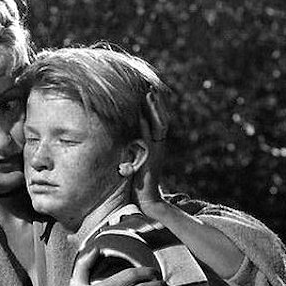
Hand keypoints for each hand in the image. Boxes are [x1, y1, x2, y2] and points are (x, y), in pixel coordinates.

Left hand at [134, 89, 168, 211]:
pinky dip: (144, 126)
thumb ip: (133, 149)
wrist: (147, 201)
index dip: (155, 104)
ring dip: (153, 109)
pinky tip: (139, 115)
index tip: (149, 88)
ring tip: (148, 93)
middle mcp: (159, 145)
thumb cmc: (138, 183)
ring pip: (158, 125)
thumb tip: (124, 139)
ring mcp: (157, 151)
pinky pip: (148, 139)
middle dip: (156, 101)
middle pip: (161, 117)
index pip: (158, 119)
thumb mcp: (136, 161)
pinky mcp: (151, 158)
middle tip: (150, 83)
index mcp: (156, 144)